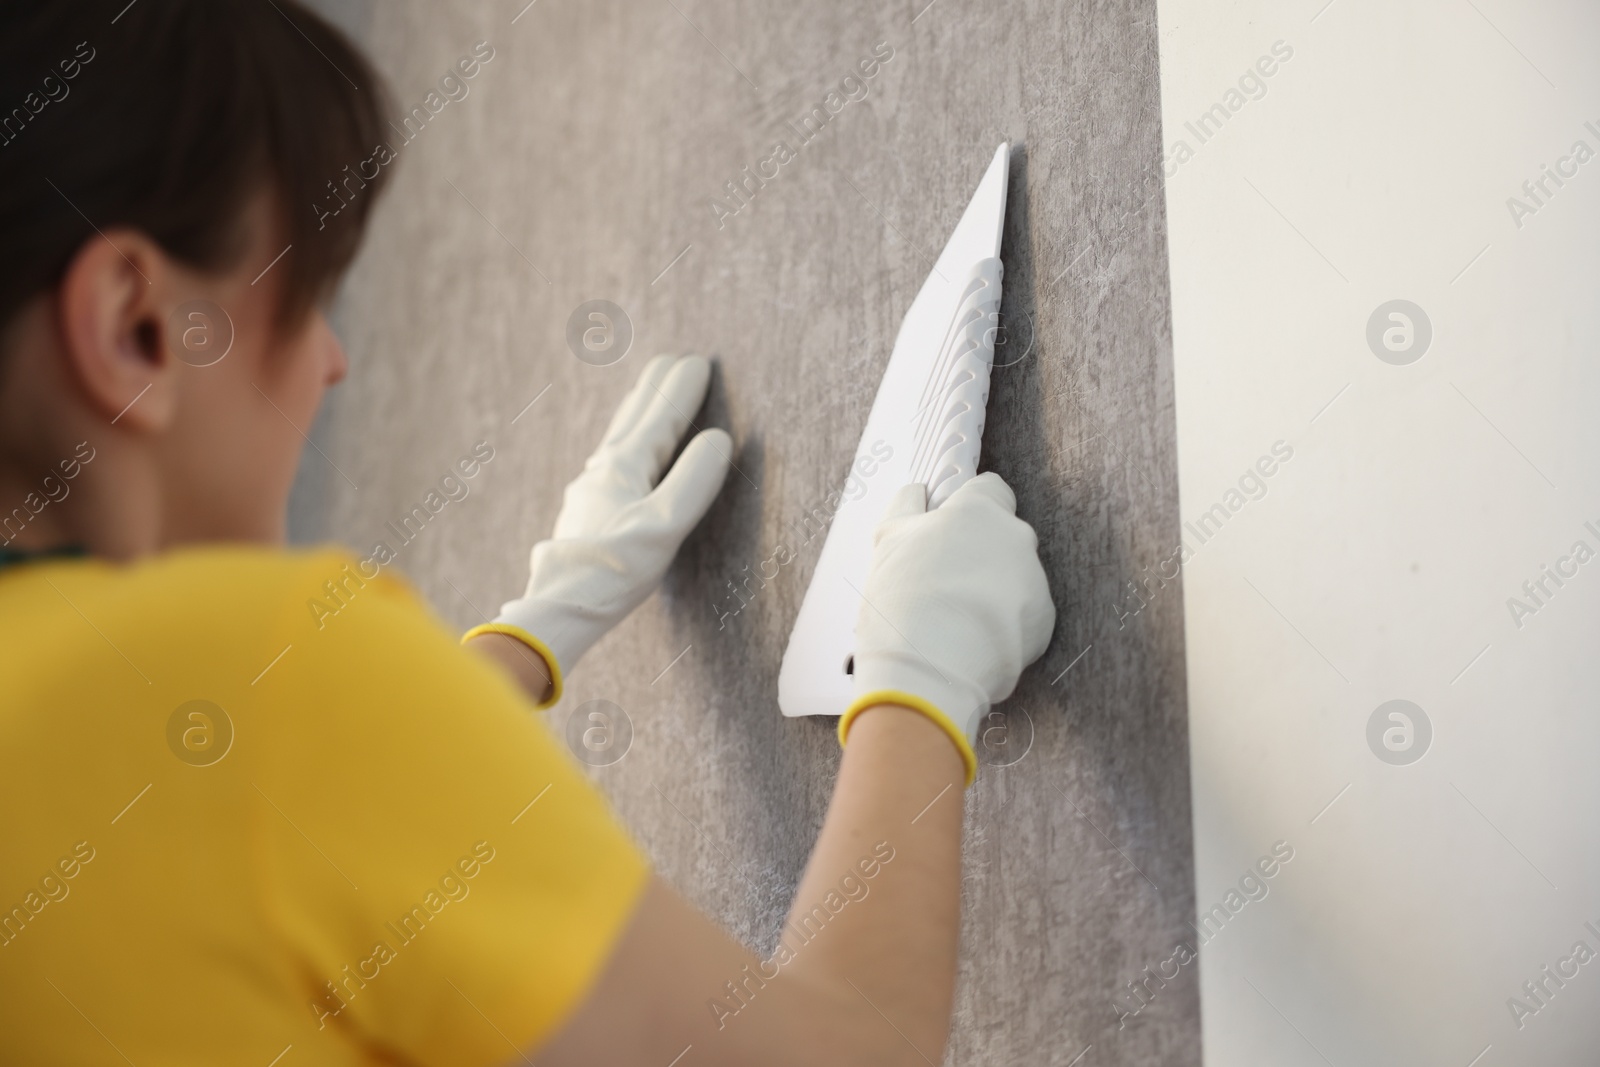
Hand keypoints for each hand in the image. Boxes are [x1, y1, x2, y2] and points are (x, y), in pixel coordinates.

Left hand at [468, 355, 731, 704]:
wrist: (560, 608)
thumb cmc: (615, 570)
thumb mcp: (665, 525)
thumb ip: (694, 480)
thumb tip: (718, 438)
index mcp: (625, 466)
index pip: (661, 417)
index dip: (682, 390)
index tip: (699, 362)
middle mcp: (604, 470)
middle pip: (635, 417)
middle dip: (657, 389)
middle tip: (672, 362)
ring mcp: (591, 489)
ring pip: (620, 436)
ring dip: (639, 411)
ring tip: (647, 395)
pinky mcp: (586, 511)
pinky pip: (612, 459)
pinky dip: (626, 441)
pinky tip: (622, 458)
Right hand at [839, 473, 1054, 784]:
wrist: (931, 666)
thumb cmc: (904, 597)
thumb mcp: (889, 539)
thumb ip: (907, 508)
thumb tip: (917, 493)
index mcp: (979, 509)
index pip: (990, 489)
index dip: (969, 509)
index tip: (950, 531)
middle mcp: (1016, 536)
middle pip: (1003, 535)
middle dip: (981, 554)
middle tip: (944, 583)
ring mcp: (1035, 578)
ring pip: (1016, 577)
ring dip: (993, 591)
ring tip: (957, 621)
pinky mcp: (1044, 620)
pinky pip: (1025, 615)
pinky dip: (1005, 625)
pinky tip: (975, 642)